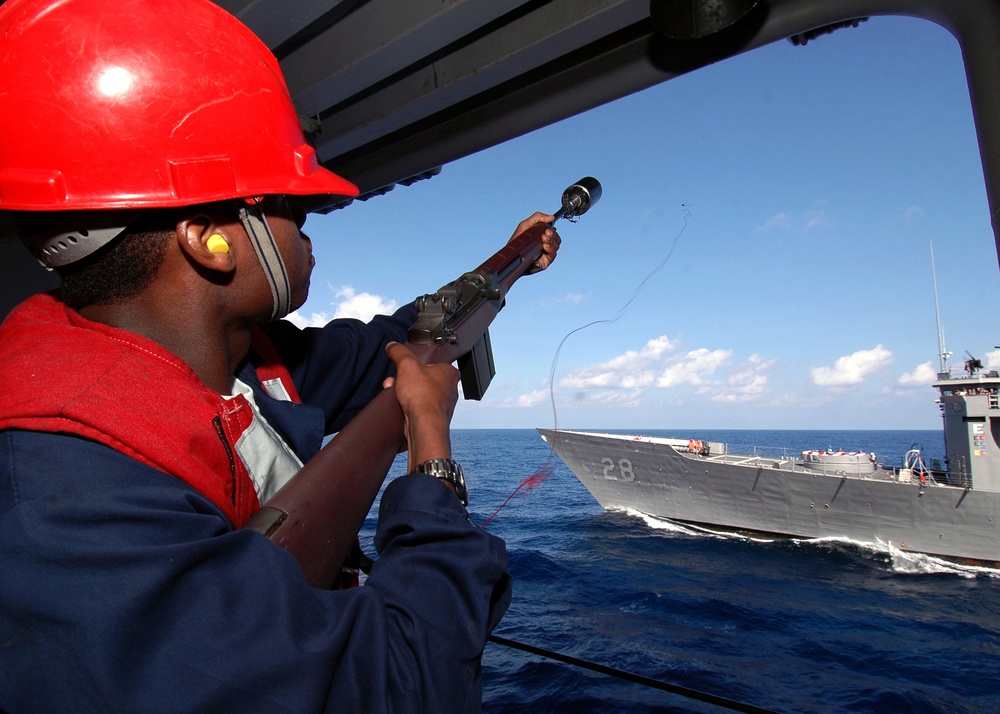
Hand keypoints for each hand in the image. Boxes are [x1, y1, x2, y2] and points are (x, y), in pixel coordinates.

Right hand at [383, 342, 458, 471]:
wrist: (423, 425)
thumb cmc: (422, 396)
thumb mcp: (407, 365)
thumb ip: (399, 352)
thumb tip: (393, 346)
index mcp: (449, 372)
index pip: (433, 362)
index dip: (416, 364)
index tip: (406, 367)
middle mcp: (449, 389)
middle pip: (423, 379)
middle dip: (406, 380)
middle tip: (397, 381)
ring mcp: (442, 404)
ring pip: (420, 394)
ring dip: (406, 393)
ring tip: (396, 393)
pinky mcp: (433, 418)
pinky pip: (418, 408)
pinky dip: (408, 406)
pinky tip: (400, 406)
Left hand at [508, 212, 560, 273]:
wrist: (512, 256)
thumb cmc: (517, 242)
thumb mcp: (525, 225)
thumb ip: (538, 218)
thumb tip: (552, 217)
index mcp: (542, 236)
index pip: (553, 232)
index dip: (552, 230)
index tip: (547, 229)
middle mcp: (545, 244)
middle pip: (557, 238)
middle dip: (553, 235)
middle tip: (545, 233)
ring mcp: (546, 252)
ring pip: (557, 245)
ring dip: (552, 241)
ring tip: (543, 239)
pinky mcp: (545, 260)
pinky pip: (553, 254)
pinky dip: (551, 249)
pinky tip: (545, 246)